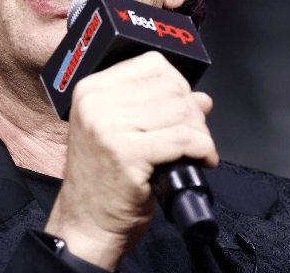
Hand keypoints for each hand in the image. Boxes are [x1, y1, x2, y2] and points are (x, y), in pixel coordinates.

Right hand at [43, 51, 217, 270]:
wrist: (87, 224)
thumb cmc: (103, 182)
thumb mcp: (122, 134)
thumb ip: (157, 108)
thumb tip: (200, 98)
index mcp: (90, 90)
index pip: (151, 64)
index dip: (178, 85)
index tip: (184, 108)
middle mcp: (95, 103)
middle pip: (170, 87)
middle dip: (193, 113)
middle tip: (194, 137)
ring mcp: (108, 127)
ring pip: (181, 111)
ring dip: (201, 133)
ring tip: (197, 151)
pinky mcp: (127, 153)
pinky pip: (183, 139)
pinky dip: (202, 149)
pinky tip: (202, 161)